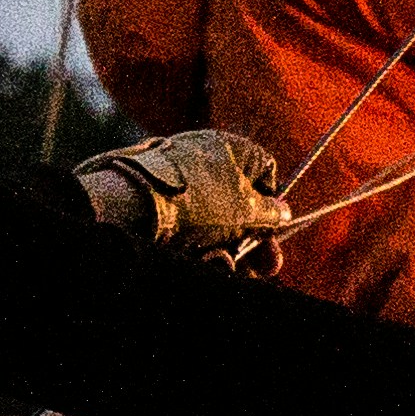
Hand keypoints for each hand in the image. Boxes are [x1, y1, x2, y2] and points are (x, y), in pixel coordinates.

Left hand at [78, 125, 286, 270]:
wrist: (129, 206)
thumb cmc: (198, 201)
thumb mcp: (246, 208)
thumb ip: (270, 212)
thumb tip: (284, 212)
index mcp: (228, 147)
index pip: (263, 170)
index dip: (273, 202)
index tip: (275, 229)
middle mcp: (202, 162)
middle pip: (238, 206)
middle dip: (253, 241)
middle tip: (265, 269)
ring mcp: (177, 185)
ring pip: (214, 227)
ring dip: (228, 253)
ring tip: (224, 267)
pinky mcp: (154, 207)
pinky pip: (187, 233)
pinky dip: (197, 251)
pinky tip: (199, 263)